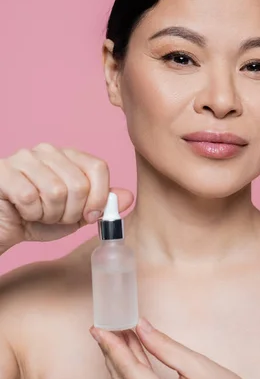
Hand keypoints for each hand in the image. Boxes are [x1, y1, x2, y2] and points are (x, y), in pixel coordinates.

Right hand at [0, 143, 133, 250]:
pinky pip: (29, 196)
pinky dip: (30, 214)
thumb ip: (101, 205)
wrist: (3, 228)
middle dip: (71, 212)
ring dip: (50, 214)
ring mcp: (24, 157)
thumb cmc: (38, 220)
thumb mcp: (76, 216)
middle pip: (79, 184)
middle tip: (56, 217)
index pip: (98, 167)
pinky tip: (23, 212)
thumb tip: (129, 197)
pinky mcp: (3, 171)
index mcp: (69, 156)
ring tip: (39, 214)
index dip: (99, 198)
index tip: (89, 216)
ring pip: (55, 191)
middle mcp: (48, 151)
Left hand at [90, 319, 259, 378]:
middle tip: (104, 328)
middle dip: (112, 353)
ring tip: (116, 337)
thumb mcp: (200, 366)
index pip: (129, 372)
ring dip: (121, 364)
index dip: (112, 347)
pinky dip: (133, 378)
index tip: (99, 328)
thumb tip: (141, 328)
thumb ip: (165, 347)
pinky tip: (132, 358)